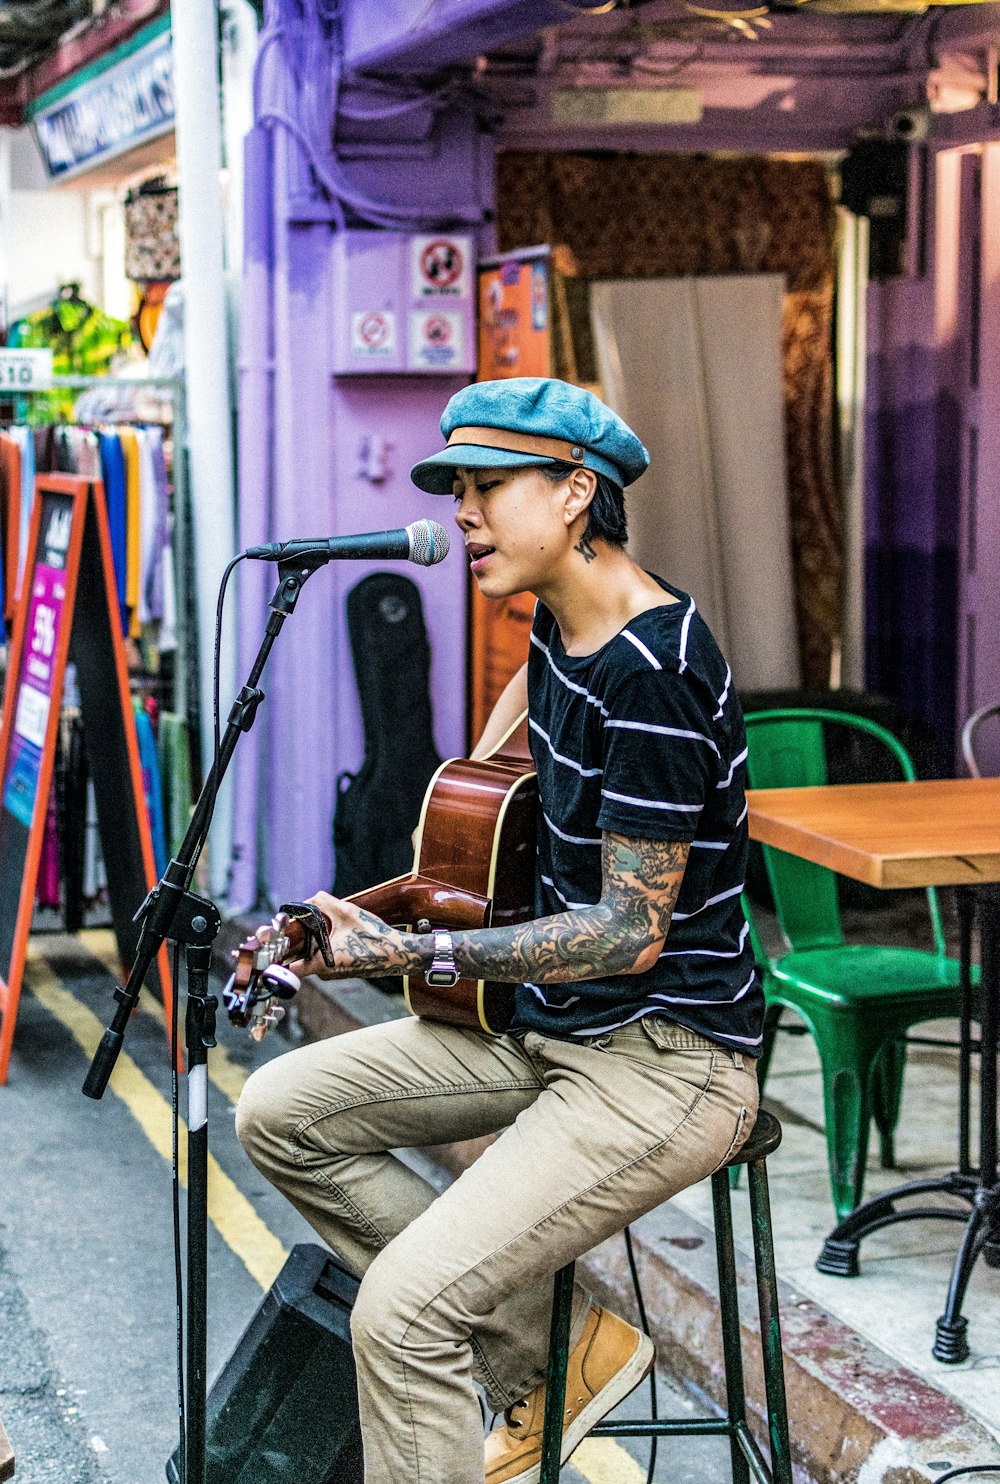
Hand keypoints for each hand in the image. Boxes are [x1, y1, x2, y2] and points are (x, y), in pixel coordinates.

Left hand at [286, 890, 402, 980]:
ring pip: (315, 957)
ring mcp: (335, 973)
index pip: (289, 968)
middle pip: (301, 958)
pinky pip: (328, 958)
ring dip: (316, 942)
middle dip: (301, 941)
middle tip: (304, 922)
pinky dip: (329, 945)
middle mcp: (326, 973)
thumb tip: (311, 898)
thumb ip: (324, 902)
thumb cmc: (374, 937)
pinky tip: (339, 932)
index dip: (280, 954)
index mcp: (321, 965)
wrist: (399, 954)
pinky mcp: (345, 970)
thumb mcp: (347, 913)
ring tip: (325, 924)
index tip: (281, 939)